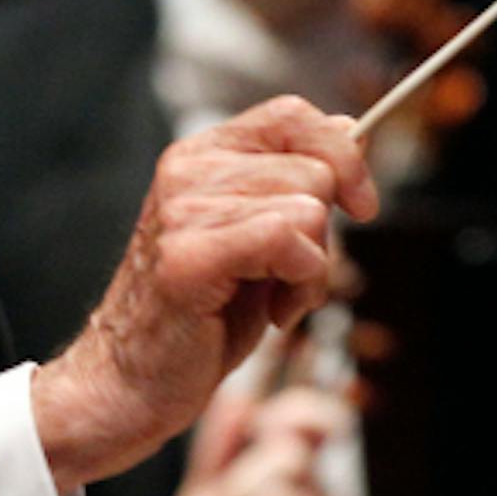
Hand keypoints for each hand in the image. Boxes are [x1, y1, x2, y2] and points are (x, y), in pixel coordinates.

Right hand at [29, 96, 375, 491]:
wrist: (133, 381)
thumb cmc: (202, 315)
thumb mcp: (261, 236)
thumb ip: (297, 183)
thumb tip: (355, 129)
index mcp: (201, 156)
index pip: (291, 114)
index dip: (343, 152)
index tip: (362, 204)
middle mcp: (186, 171)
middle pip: (314, 172)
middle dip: (325, 235)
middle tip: (287, 278)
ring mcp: (182, 211)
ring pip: (308, 210)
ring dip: (313, 270)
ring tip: (274, 298)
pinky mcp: (188, 256)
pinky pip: (286, 240)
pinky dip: (302, 285)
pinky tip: (275, 313)